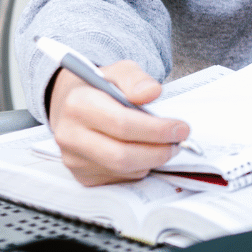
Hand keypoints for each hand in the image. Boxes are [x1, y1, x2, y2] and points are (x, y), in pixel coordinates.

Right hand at [47, 60, 191, 186]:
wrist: (70, 106)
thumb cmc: (99, 89)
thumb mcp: (118, 72)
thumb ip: (136, 79)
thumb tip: (152, 92)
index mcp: (78, 105)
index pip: (122, 124)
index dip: (156, 129)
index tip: (181, 128)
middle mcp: (70, 136)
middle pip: (122, 155)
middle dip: (158, 151)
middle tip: (178, 142)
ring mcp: (74, 160)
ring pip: (124, 170)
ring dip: (151, 160)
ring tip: (162, 144)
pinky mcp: (82, 177)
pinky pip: (120, 179)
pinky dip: (139, 168)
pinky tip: (142, 153)